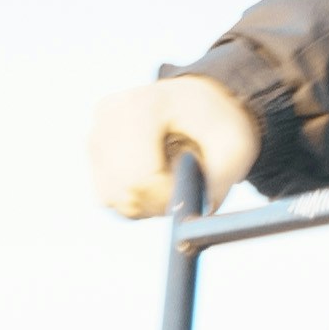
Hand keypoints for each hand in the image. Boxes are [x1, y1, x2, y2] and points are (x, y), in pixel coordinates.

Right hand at [86, 74, 260, 217]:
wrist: (200, 99)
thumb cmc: (219, 124)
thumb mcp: (235, 150)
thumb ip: (216, 187)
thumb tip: (189, 229)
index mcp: (144, 105)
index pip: (141, 177)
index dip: (169, 196)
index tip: (192, 184)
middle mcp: (110, 113)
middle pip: (122, 192)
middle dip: (156, 202)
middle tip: (181, 182)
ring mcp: (96, 129)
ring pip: (111, 198)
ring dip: (145, 203)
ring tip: (169, 175)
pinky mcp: (93, 145)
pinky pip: (107, 196)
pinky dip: (132, 198)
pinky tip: (151, 175)